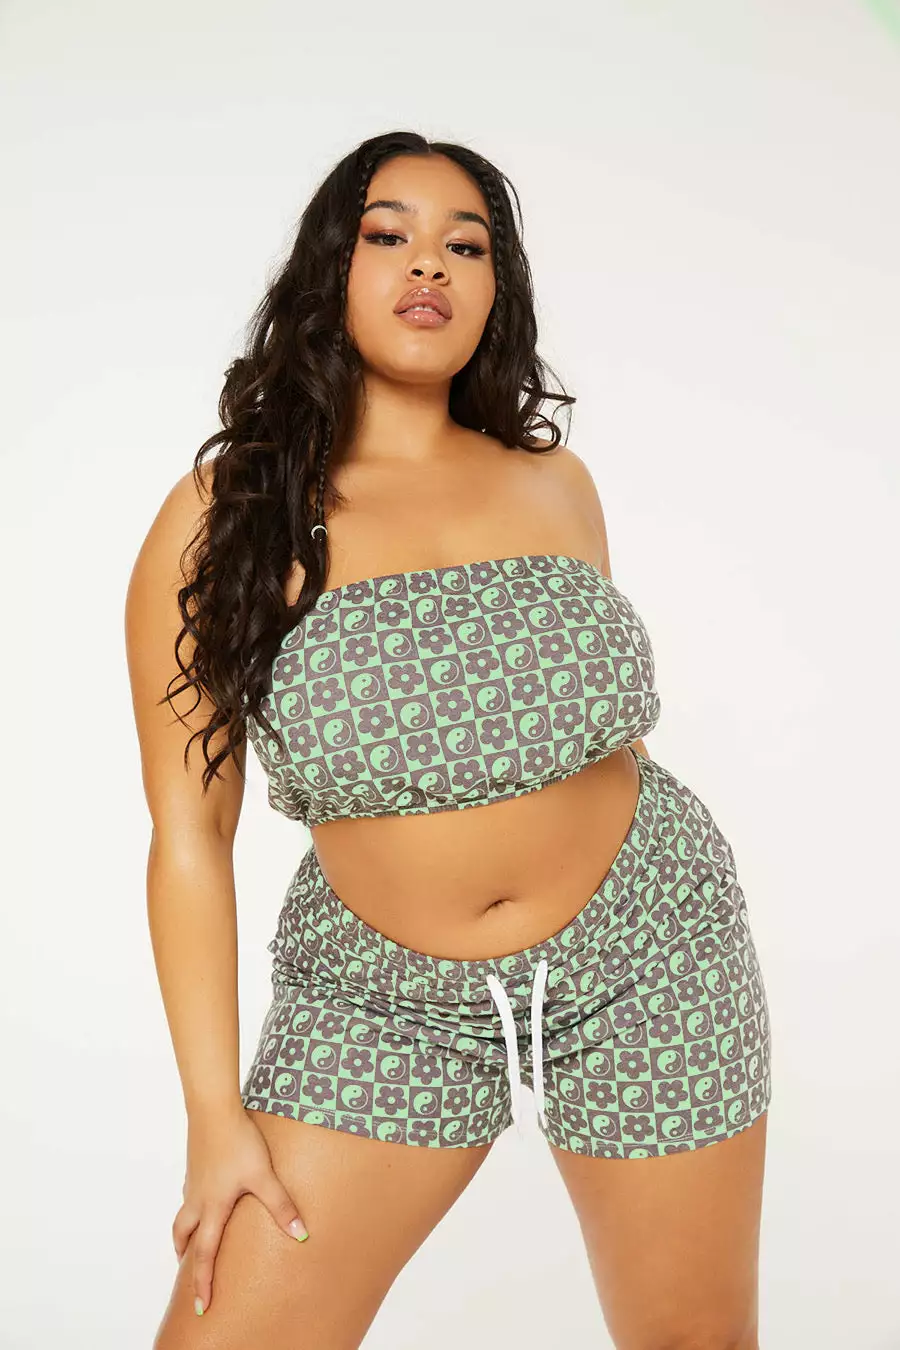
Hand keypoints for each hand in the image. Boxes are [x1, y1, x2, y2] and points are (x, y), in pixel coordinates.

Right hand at [172, 1107, 308, 1315]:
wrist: (213, 1108)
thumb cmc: (238, 1142)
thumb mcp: (263, 1175)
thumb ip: (280, 1205)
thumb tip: (301, 1234)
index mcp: (212, 1207)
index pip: (204, 1254)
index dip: (202, 1283)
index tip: (202, 1306)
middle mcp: (197, 1197)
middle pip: (183, 1236)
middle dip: (185, 1257)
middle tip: (187, 1272)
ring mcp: (194, 1179)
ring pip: (184, 1214)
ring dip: (186, 1232)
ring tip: (194, 1239)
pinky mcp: (196, 1163)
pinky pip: (190, 1193)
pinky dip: (193, 1206)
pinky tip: (207, 1195)